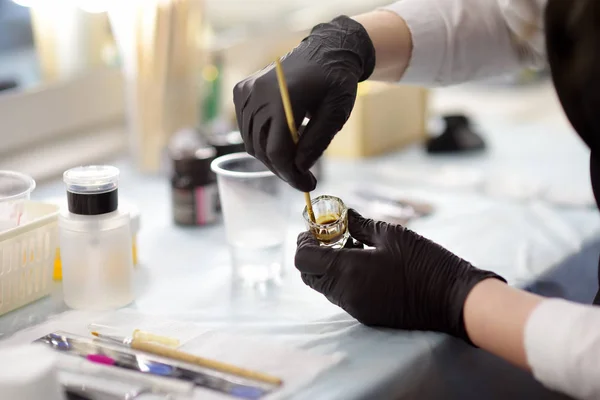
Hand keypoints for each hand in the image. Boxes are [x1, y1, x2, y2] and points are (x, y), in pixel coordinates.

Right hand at [233, 16, 375, 191]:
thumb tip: (299, 169)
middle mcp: (259, 93)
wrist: (325, 51)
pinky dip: (261, 139)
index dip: (290, 175)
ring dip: (272, 155)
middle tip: (303, 177)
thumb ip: (316, 142)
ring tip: (296, 154)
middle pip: (261, 149)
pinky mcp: (242, 90)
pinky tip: (283, 135)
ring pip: (251, 142)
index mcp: (284, 97)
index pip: (276, 150)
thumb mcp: (336, 113)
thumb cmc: (335, 81)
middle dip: (283, 169)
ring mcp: (247, 91)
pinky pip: (246, 127)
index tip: (307, 185)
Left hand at [295, 209, 505, 342]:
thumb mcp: (392, 234)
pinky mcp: (367, 316)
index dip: (305, 241)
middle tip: (332, 235)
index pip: (304, 259)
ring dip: (329, 266)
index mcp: (348, 271)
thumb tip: (341, 214)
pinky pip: (342, 296)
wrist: (454, 300)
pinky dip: (343, 278)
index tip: (316, 228)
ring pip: (325, 287)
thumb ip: (359, 224)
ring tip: (353, 246)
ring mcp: (356, 308)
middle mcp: (346, 294)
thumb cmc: (426, 262)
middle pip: (309, 275)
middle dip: (314, 254)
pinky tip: (365, 263)